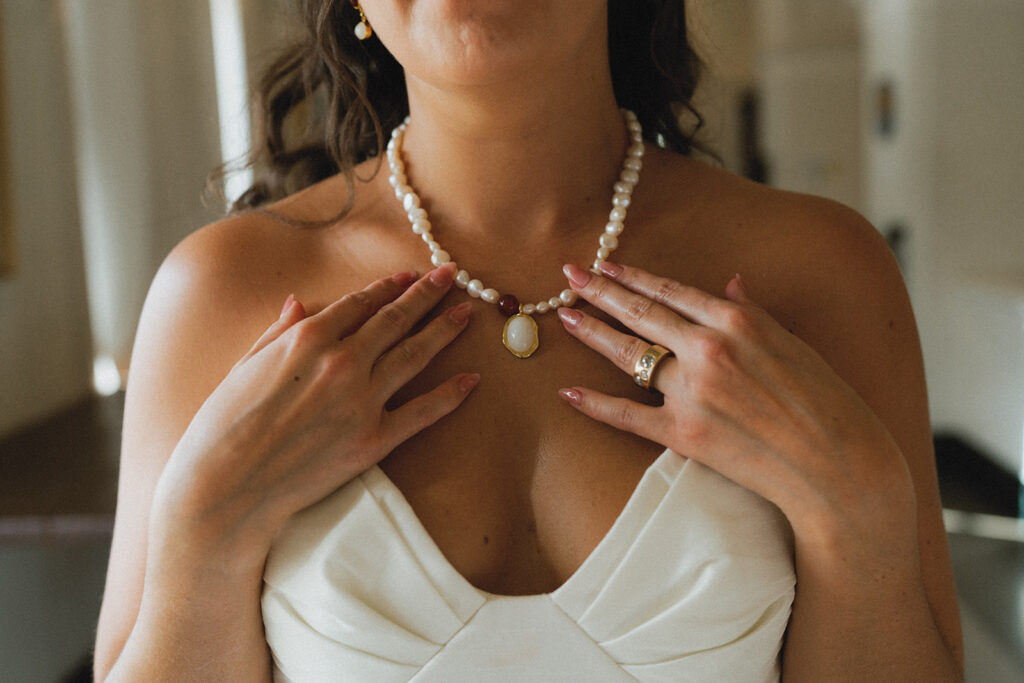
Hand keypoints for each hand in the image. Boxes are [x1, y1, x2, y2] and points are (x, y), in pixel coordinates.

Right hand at [149, 263, 477, 576]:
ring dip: (444, 330)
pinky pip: (422, 412)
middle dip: (426, 294)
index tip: (408, 276)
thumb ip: (277, 331)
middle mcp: (341, 362)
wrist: (224, 488)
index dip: (388, 287)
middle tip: (450, 275)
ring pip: (414, 355)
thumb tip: (297, 302)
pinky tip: (471, 380)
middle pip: (394, 319)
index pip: (359, 303)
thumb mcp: (243, 366)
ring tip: (466, 313)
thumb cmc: (221, 426)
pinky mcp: (373, 440)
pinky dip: (450, 395)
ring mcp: (361, 401)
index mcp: (307, 338)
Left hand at [555, 262, 915, 555]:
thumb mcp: (793, 343)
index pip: (670, 290)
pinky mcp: (683, 434)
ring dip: (591, 333)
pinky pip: (627, 415)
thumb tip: (729, 282)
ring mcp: (692, 392)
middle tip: (569, 276)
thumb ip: (753, 312)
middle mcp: (708, 349)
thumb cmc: (826, 401)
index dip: (633, 276)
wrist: (838, 465)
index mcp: (737, 321)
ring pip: (628, 355)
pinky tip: (567, 392)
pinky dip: (594, 404)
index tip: (606, 265)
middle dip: (599, 292)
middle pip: (640, 313)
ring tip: (566, 318)